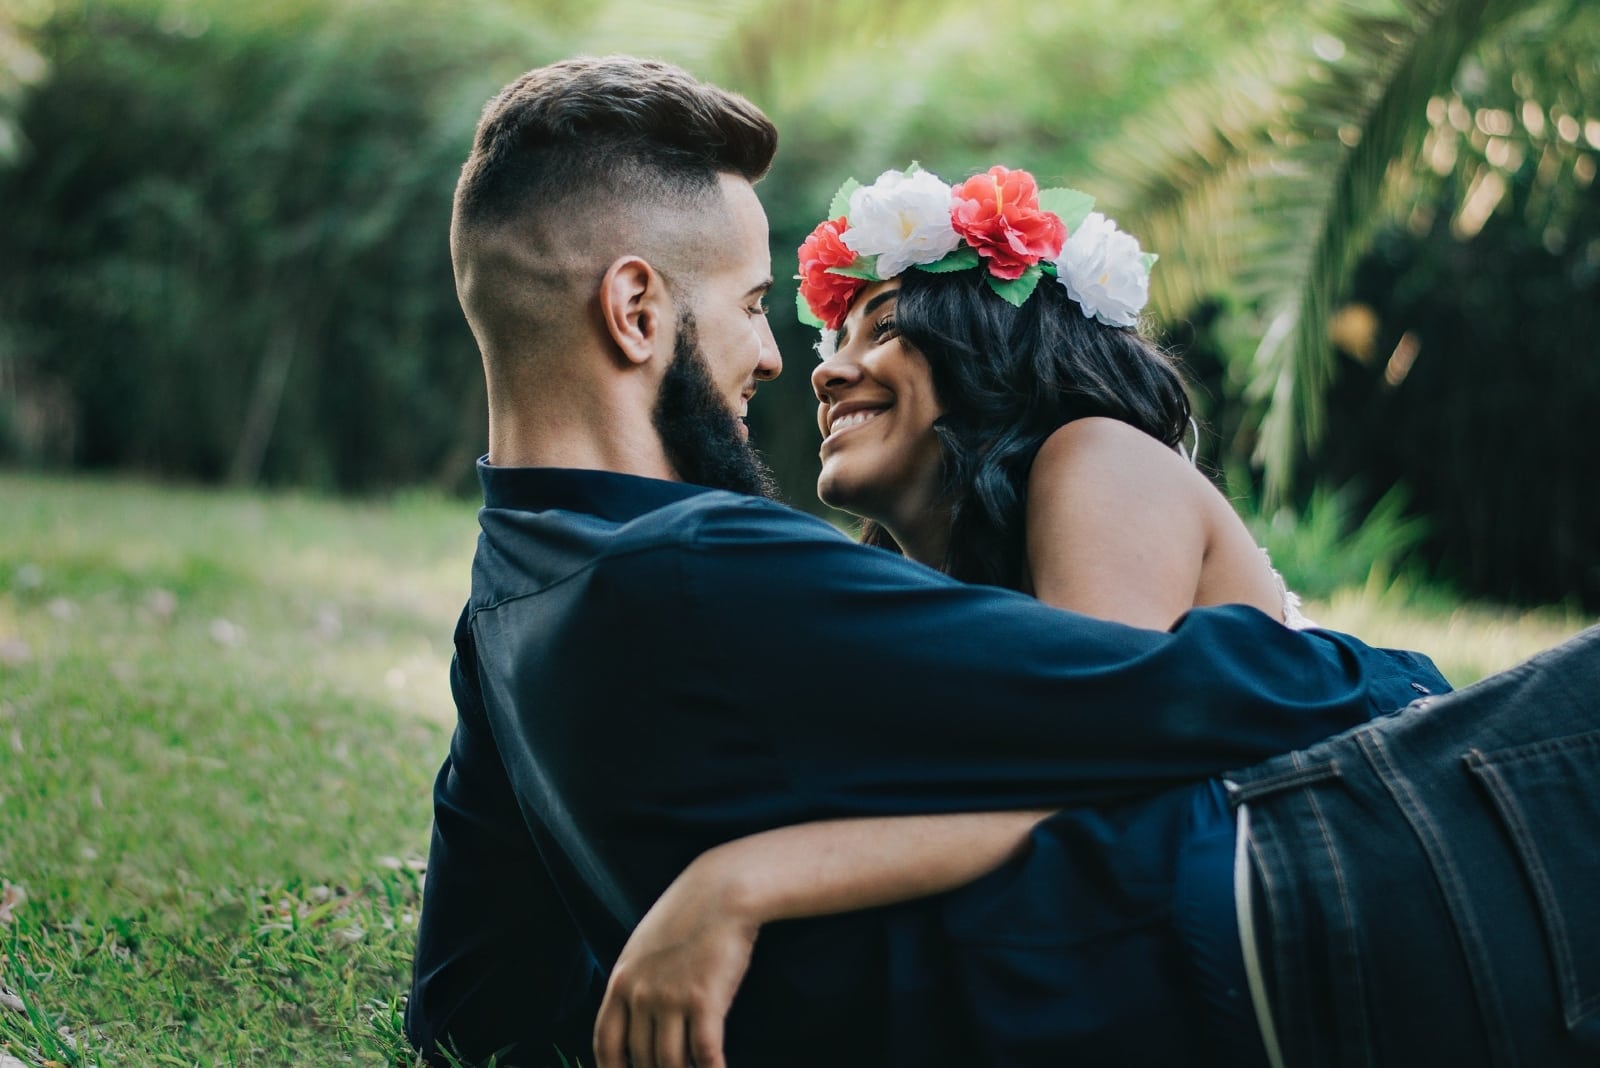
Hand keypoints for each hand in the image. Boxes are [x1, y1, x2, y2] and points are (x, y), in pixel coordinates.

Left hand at [593, 854, 760, 1067]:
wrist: (723, 891)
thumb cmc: (689, 914)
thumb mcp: (645, 944)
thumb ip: (636, 980)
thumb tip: (636, 1015)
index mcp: (622, 980)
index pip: (605, 1041)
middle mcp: (641, 993)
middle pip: (641, 1057)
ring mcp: (672, 998)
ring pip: (671, 1062)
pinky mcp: (704, 1000)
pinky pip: (705, 1053)